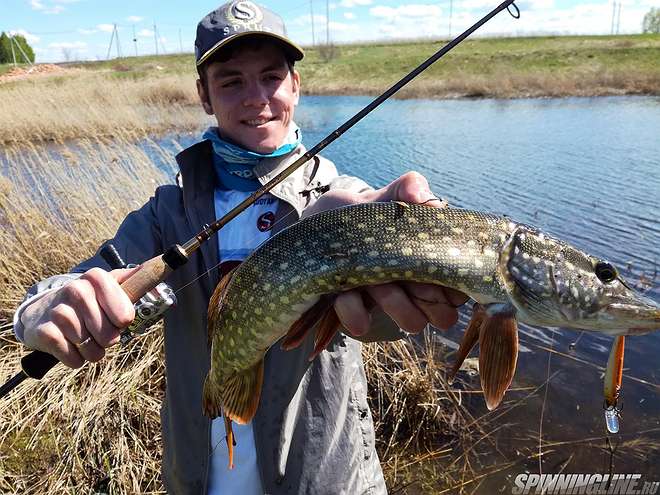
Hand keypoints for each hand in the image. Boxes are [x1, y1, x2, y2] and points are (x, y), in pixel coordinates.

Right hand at [20, 268, 136, 367]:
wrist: (45, 311)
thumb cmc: (88, 301)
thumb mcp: (109, 286)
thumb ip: (132, 280)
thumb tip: (154, 267)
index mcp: (96, 278)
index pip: (124, 315)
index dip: (123, 323)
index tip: (117, 319)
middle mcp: (76, 289)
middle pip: (109, 335)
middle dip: (108, 340)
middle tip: (99, 331)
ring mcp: (58, 311)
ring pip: (90, 347)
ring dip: (92, 351)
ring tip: (86, 339)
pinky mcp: (45, 332)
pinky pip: (73, 358)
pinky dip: (76, 359)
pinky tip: (71, 347)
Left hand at [303, 171, 467, 336]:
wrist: (312, 231)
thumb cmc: (355, 215)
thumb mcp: (378, 198)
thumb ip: (404, 189)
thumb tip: (419, 194)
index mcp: (426, 261)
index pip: (461, 286)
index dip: (455, 283)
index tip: (437, 267)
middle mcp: (413, 288)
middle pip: (444, 314)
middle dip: (430, 298)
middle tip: (407, 276)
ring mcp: (387, 303)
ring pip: (413, 322)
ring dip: (395, 302)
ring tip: (373, 281)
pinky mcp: (355, 312)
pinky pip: (362, 324)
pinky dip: (354, 311)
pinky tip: (342, 294)